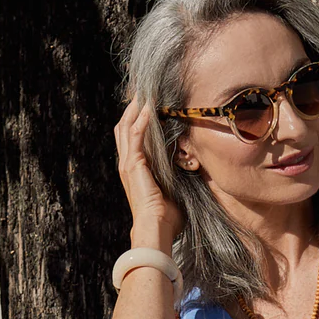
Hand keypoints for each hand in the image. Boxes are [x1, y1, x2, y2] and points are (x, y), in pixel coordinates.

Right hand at [114, 96, 184, 245]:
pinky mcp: (133, 164)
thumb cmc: (168, 217)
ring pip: (126, 126)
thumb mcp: (174, 188)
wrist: (156, 227)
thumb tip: (195, 165)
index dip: (137, 119)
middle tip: (143, 90)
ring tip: (144, 92)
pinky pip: (135, 135)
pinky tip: (149, 107)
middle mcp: (127, 163)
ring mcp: (128, 163)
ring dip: (135, 108)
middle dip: (132, 107)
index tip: (148, 103)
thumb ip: (179, 174)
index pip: (132, 136)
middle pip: (124, 126)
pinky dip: (141, 120)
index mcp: (135, 169)